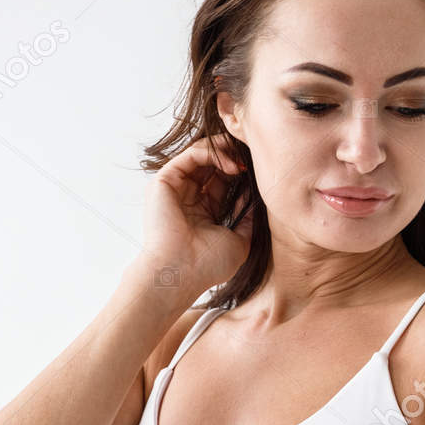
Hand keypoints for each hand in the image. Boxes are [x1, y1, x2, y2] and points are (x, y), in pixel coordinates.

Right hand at [140, 136, 253, 295]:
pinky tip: (231, 165)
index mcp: (202, 212)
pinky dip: (211, 154)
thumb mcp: (240, 241)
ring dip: (224, 151)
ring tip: (243, 159)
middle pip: (210, 164)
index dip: (239, 171)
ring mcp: (174, 189)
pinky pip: (190, 155)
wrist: (182, 273)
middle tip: (252, 154)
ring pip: (200, 155)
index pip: (220, 181)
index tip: (258, 169)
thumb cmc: (207, 265)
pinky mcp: (164, 182)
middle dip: (231, 155)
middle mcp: (186, 198)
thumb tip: (260, 199)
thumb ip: (249, 219)